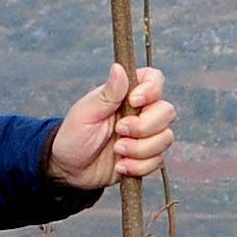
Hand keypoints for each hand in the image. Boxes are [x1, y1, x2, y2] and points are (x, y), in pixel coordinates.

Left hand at [46, 63, 175, 189]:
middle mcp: (141, 112)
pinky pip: (158, 161)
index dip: (151, 90)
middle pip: (167, 112)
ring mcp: (146, 136)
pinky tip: (121, 166)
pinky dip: (139, 166)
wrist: (70, 169)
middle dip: (144, 126)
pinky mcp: (146, 157)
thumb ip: (108, 92)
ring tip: (117, 151)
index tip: (133, 101)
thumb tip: (118, 67)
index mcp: (126, 94)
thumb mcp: (86, 112)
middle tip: (119, 131)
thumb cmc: (74, 135)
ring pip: (165, 138)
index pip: (155, 79)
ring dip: (140, 149)